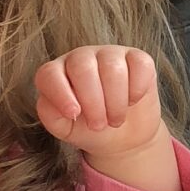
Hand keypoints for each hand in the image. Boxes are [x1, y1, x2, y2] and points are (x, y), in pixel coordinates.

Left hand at [36, 45, 180, 190]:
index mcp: (57, 72)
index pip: (50, 74)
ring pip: (113, 68)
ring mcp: (110, 55)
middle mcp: (82, 58)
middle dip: (93, 102)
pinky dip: (137, 89)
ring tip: (115, 120)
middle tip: (98, 125)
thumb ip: (50, 114)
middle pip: (83, 68)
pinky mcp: (137, 58)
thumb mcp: (63, 127)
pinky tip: (132, 101)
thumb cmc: (88, 128)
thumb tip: (59, 104)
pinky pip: (139, 65)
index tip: (74, 115)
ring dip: (116, 102)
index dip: (61, 94)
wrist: (122, 136)